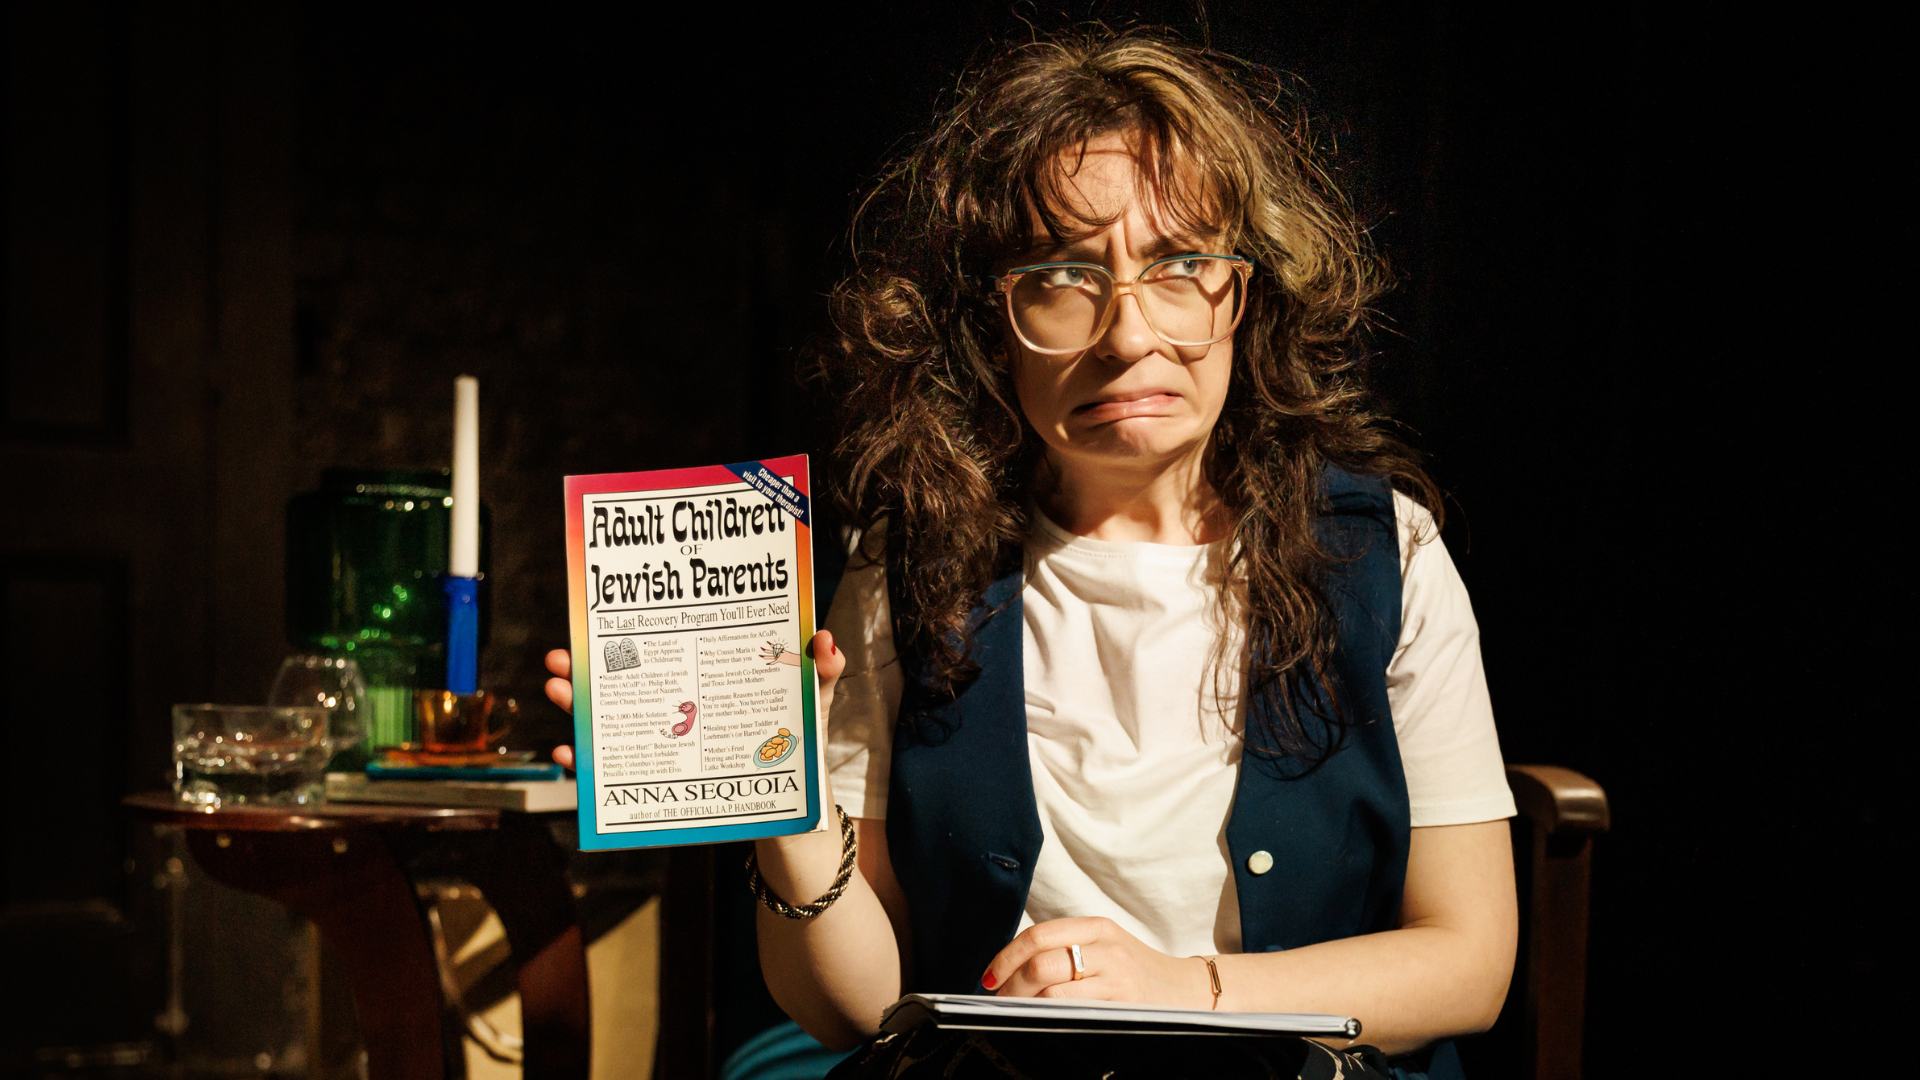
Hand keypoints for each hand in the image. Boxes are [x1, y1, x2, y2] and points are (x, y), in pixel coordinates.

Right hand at [544, 633, 844, 771]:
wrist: (799, 816)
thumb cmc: (801, 748)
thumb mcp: (813, 705)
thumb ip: (822, 674)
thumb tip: (825, 641)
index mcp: (711, 681)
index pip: (666, 650)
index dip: (631, 633)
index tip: (599, 618)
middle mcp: (681, 710)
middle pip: (628, 682)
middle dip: (589, 667)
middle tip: (562, 658)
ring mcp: (670, 747)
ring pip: (614, 723)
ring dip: (578, 707)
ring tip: (557, 692)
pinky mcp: (667, 785)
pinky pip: (617, 775)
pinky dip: (590, 765)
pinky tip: (572, 754)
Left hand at [982, 916, 1211, 1007]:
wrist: (1187, 989)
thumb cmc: (1137, 969)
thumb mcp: (1105, 944)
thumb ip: (1066, 946)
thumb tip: (1012, 966)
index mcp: (1097, 927)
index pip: (1038, 935)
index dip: (1006, 956)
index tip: (990, 975)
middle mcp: (1106, 948)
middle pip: (1040, 962)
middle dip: (1010, 985)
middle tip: (999, 999)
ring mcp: (1115, 978)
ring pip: (1052, 989)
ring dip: (1024, 1003)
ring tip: (1016, 1010)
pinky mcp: (1121, 1005)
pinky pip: (1073, 1011)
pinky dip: (1049, 1015)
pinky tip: (1042, 1018)